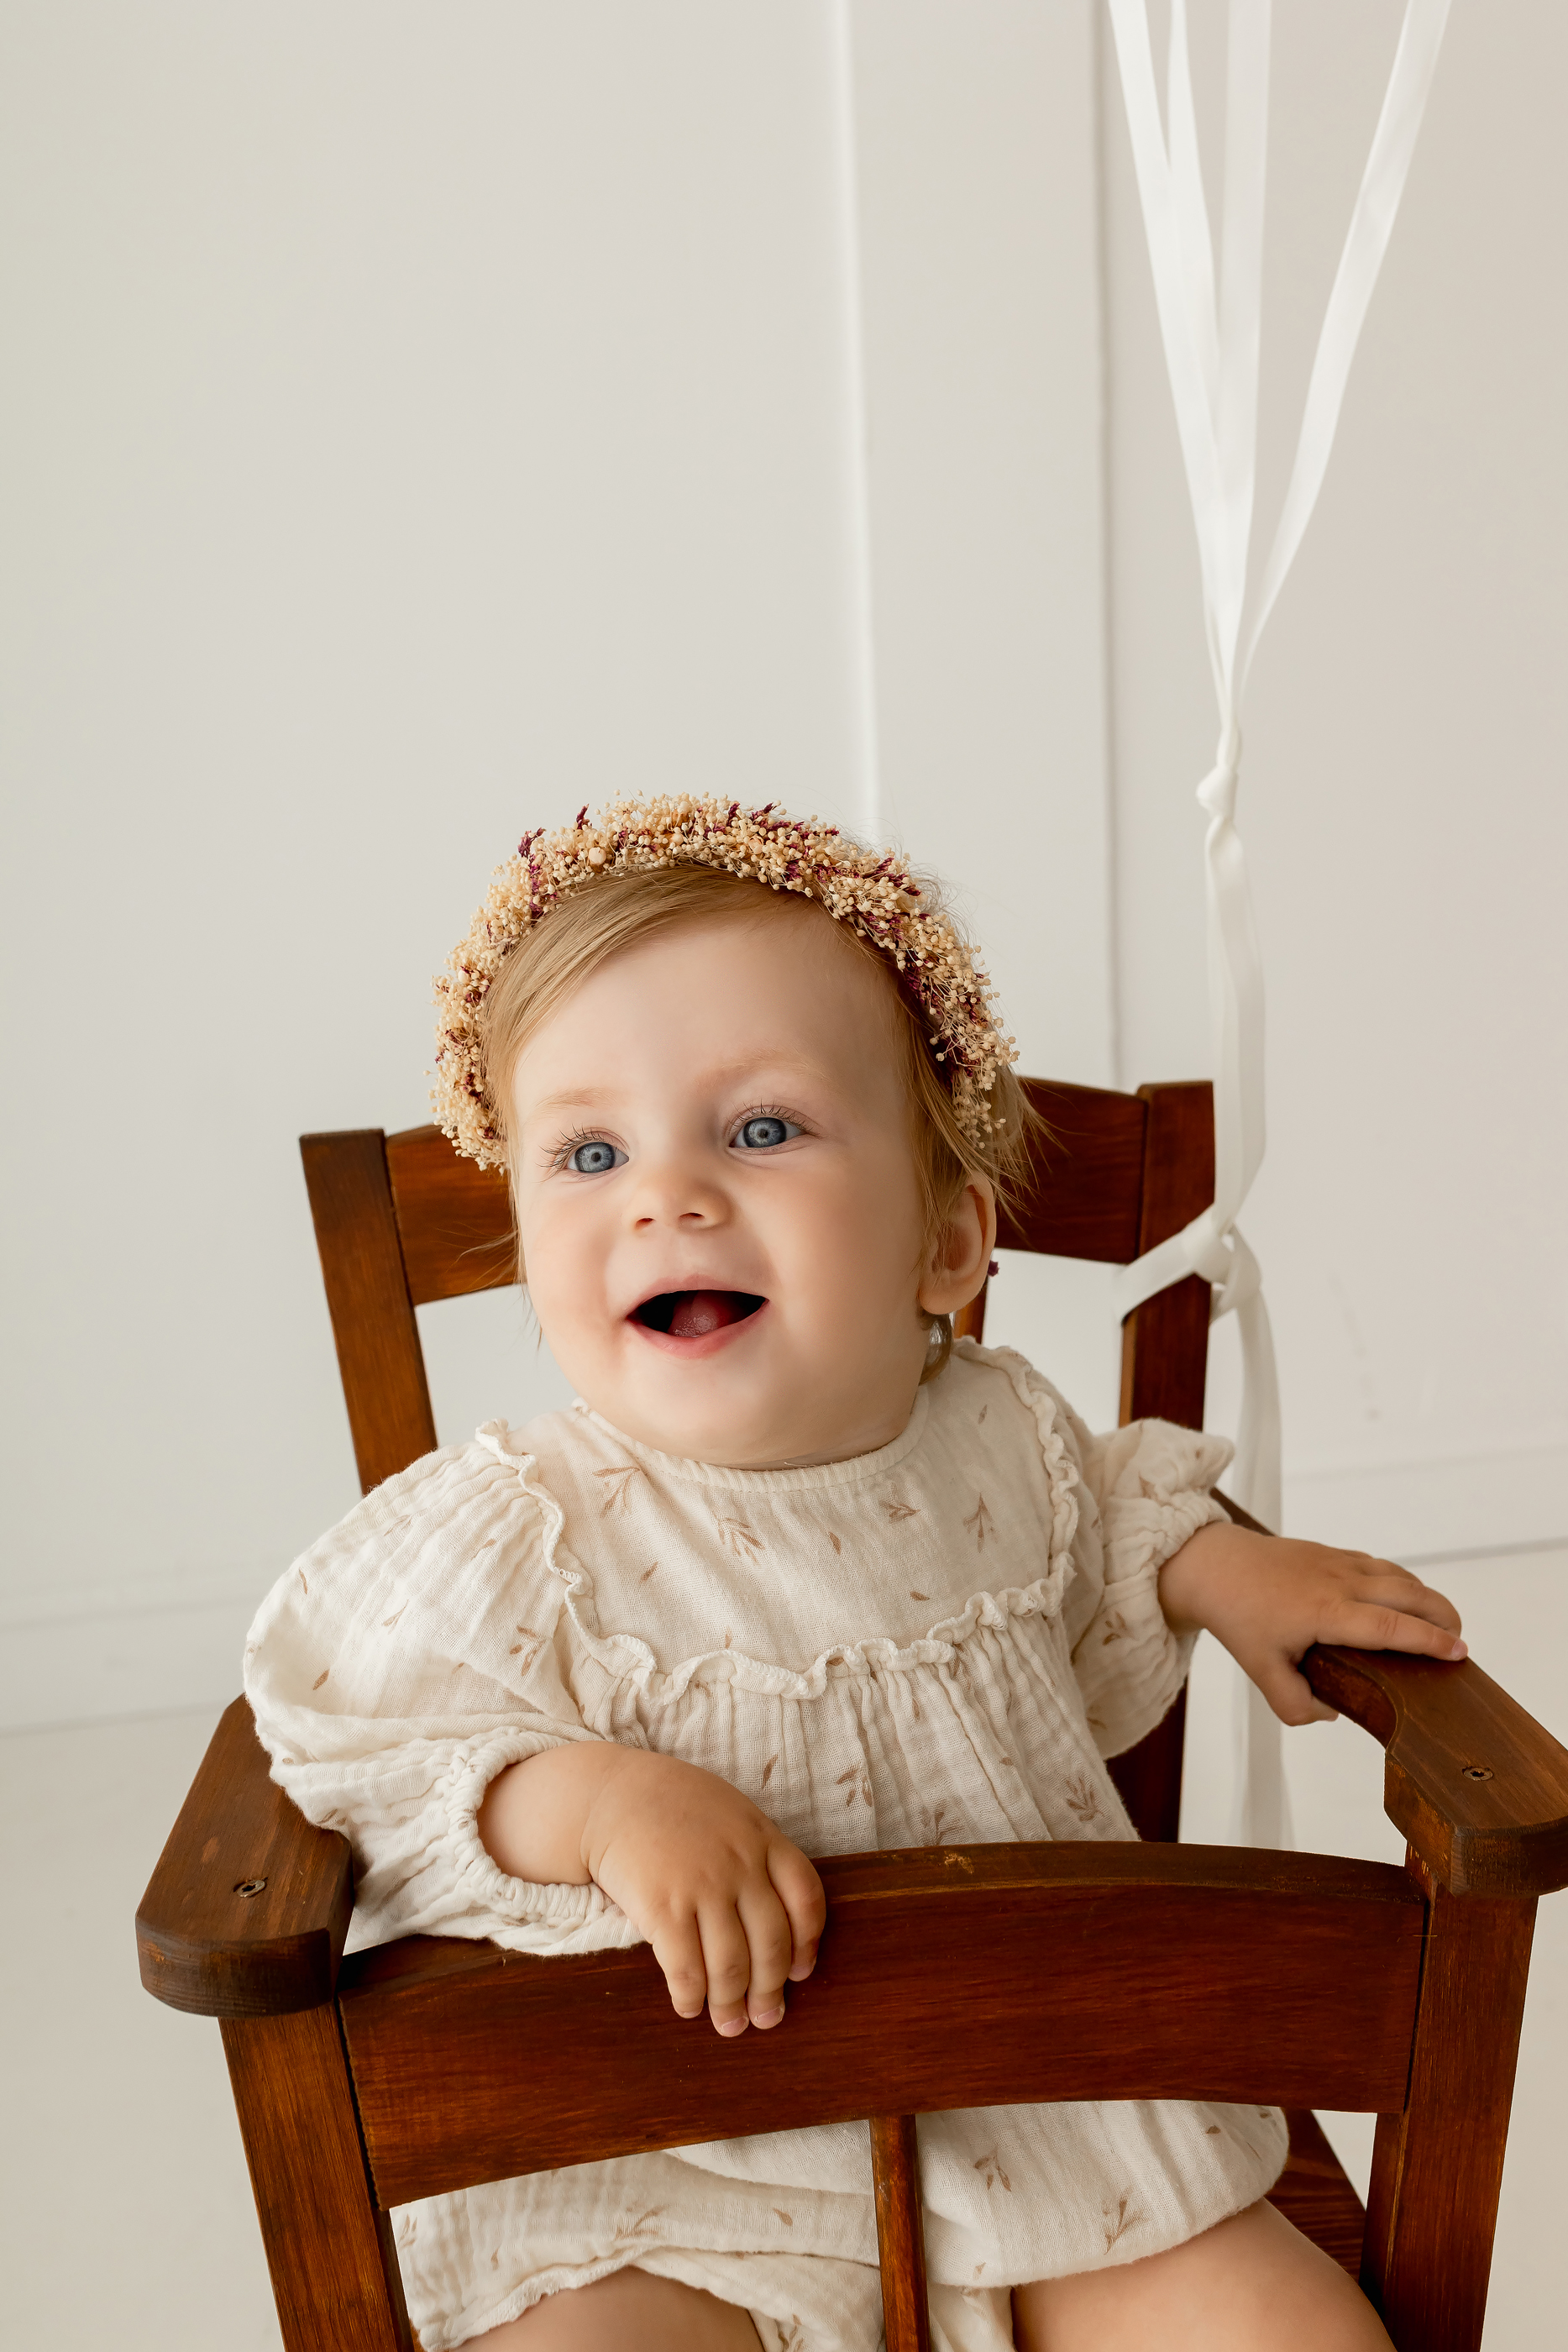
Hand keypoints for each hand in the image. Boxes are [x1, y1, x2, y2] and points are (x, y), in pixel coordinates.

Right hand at [478, 1743, 824, 2035]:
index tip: (799, 1972)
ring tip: (730, 2025)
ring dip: (732, 2004)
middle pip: (772, 1942)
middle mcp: (740, 1865)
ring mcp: (703, 1886)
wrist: (610, 1795)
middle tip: (766, 2018)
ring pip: (732, 1964)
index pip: (806, 1899)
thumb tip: (772, 1915)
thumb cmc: (673, 1806)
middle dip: (770, 1990)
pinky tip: (689, 2007)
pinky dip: (691, 1997)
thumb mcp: (731, 1814)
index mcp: (763, 1839)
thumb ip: (756, 1854)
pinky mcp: (663, 1907)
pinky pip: (686, 1968)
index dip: (807, 1944)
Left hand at [1158, 1518, 1465, 1726]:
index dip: (1430, 1640)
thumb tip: (1331, 1714)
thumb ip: (1296, 1704)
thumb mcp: (1261, 1671)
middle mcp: (1340, 1583)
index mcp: (1327, 1613)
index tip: (1459, 1652)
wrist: (1213, 1565)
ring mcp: (1338, 1563)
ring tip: (1442, 1623)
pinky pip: (1380, 1566)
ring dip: (1426, 1597)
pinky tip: (1406, 1600)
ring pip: (1398, 1576)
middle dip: (1444, 1616)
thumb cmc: (1237, 1615)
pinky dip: (1402, 1582)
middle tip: (1460, 1642)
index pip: (1392, 1627)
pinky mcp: (1332, 1553)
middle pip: (1410, 1594)